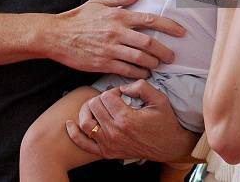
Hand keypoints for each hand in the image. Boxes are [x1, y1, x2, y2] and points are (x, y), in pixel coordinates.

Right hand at [50, 0, 184, 77]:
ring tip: (157, 65)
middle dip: (164, 50)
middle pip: (149, 42)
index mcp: (118, 16)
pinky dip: (138, 73)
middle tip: (172, 56)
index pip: (150, 19)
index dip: (168, 26)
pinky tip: (143, 74)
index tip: (181, 32)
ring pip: (140, 58)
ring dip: (153, 63)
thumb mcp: (98, 2)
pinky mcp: (103, 63)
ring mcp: (110, 49)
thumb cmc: (78, 18)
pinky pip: (126, 70)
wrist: (56, 35)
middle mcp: (117, 32)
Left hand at [65, 80, 197, 160]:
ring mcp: (109, 144)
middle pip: (95, 106)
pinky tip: (70, 123)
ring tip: (97, 105)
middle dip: (102, 98)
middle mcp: (114, 133)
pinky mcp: (106, 152)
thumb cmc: (165, 122)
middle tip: (113, 99)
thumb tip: (123, 86)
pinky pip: (84, 143)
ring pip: (86, 121)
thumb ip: (140, 86)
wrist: (169, 146)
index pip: (106, 96)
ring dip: (88, 110)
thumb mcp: (159, 98)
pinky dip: (74, 133)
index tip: (121, 93)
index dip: (113, 90)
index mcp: (126, 119)